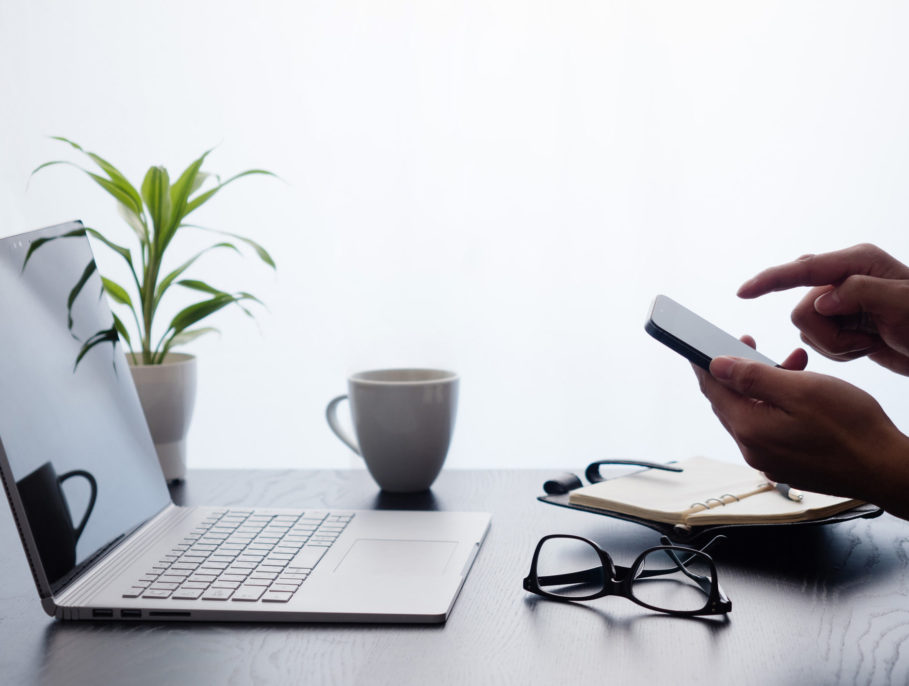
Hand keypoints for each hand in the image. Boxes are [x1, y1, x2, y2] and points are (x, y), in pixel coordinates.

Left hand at [694, 346, 908, 518]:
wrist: (886, 469)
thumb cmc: (852, 429)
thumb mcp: (801, 389)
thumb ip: (753, 376)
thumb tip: (716, 365)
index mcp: (749, 429)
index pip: (712, 390)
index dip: (705, 364)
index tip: (699, 345)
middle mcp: (753, 449)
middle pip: (730, 402)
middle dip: (737, 370)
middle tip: (748, 343)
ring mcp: (770, 460)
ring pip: (753, 412)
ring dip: (765, 384)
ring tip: (791, 362)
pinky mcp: (787, 464)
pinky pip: (770, 428)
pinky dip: (778, 404)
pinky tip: (801, 390)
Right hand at [737, 243, 908, 374]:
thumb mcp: (903, 303)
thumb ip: (858, 293)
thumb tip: (820, 300)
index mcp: (856, 262)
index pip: (802, 269)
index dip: (770, 281)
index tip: (744, 292)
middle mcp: (844, 277)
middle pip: (801, 308)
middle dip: (826, 333)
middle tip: (863, 341)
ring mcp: (842, 301)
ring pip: (808, 329)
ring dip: (837, 346)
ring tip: (870, 343)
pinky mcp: (842, 322)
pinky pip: (818, 341)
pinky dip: (841, 352)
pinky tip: (867, 347)